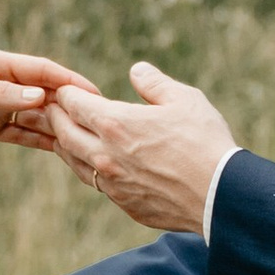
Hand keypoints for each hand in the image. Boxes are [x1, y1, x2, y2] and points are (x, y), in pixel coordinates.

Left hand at [0, 47, 93, 155]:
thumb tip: (39, 96)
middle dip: (70, 104)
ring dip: (57, 124)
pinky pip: (20, 134)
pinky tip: (61, 150)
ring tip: (87, 139)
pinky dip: (39, 141)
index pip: (40, 70)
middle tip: (101, 120)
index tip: (95, 93)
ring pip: (35, 115)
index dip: (69, 80)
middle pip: (43, 92)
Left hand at [47, 63, 237, 235]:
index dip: (67, 94)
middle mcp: (105, 155)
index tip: (66, 90)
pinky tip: (95, 163)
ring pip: (75, 162)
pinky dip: (89, 168)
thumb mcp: (184, 99)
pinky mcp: (125, 203)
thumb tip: (136, 71)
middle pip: (65, 133)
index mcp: (115, 124)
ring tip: (65, 135)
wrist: (220, 195)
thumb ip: (154, 83)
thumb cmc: (205, 142)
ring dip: (66, 145)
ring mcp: (113, 183)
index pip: (74, 104)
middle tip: (54, 108)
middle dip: (56, 117)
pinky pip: (97, 184)